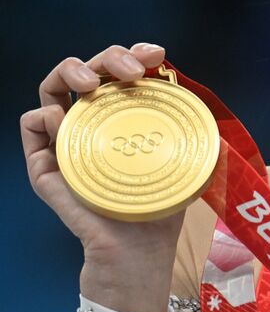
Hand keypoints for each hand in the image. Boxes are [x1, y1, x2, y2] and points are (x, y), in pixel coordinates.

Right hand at [21, 42, 185, 311]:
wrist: (137, 257)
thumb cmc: (160, 208)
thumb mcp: (185, 161)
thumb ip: (190, 132)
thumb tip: (197, 100)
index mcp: (126, 118)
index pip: (122, 72)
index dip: (135, 54)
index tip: (157, 55)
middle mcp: (94, 125)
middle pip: (88, 70)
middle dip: (109, 56)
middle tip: (133, 70)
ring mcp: (67, 143)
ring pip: (52, 88)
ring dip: (70, 71)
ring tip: (94, 83)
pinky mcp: (45, 168)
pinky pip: (31, 128)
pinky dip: (44, 115)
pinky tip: (66, 118)